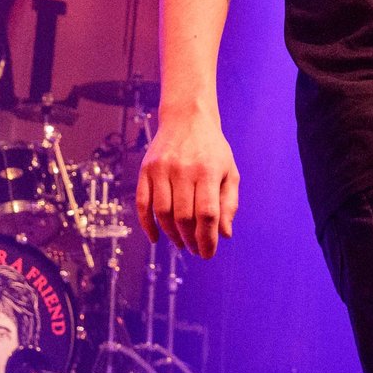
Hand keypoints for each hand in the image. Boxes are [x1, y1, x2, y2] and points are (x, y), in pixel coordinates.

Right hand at [137, 106, 239, 259]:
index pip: (206, 214)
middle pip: (183, 217)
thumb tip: (225, 235)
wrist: (187, 118)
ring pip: (162, 213)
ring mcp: (161, 169)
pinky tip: (156, 237)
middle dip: (189, 240)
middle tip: (194, 249)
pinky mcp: (146, 170)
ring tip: (180, 243)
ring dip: (171, 235)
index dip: (207, 239)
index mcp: (207, 171)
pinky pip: (143, 204)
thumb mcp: (229, 172)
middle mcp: (183, 170)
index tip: (207, 254)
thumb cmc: (212, 149)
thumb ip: (229, 203)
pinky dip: (147, 224)